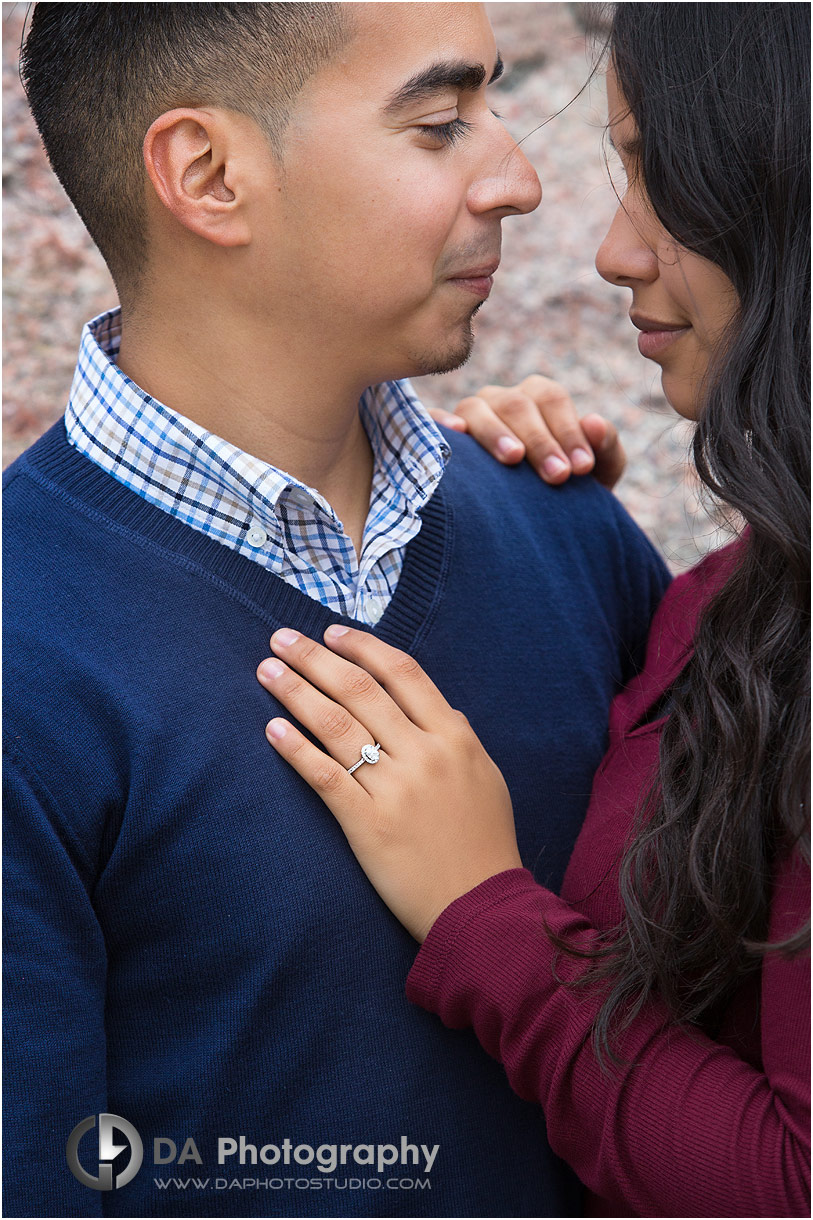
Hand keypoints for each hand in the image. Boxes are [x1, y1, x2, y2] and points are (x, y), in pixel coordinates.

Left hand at [256, 626, 522, 942]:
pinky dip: (296, 748)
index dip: (363, 647)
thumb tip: (443, 707)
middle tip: (281, 638)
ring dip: (296, 691)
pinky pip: (325, 775)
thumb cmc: (485, 843)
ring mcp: (395, 787)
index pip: (403, 673)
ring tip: (267, 670)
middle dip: (315, 658)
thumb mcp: (487, 778)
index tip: (332, 632)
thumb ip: (462, 737)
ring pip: (337, 724)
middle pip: (361, 689)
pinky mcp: (368, 824)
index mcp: (455, 736)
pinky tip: (272, 728)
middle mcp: (424, 753)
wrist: (482, 907)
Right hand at [428, 373, 625, 488]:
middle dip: (540, 440)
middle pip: (516, 404)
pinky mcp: (441, 437)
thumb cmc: (569, 492)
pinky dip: (442, 425)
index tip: (581, 469)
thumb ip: (605, 449)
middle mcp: (502, 401)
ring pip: (476, 409)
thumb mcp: (597, 474)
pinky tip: (456, 436)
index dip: (567, 430)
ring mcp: (469, 416)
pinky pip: (435, 423)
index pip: (551, 399)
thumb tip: (595, 422)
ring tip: (514, 459)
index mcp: (539, 399)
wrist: (537, 526)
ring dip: (496, 433)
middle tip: (558, 476)